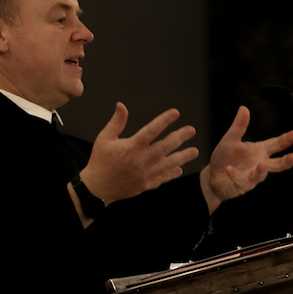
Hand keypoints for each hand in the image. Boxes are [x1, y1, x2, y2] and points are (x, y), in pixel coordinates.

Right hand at [79, 102, 198, 206]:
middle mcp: (141, 160)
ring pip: (168, 163)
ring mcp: (145, 174)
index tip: (175, 113)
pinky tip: (180, 168)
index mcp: (131, 147)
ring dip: (183, 156)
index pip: (151, 130)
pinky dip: (172, 173)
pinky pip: (163, 178)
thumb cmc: (100, 161)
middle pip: (165, 146)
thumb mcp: (104, 138)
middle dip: (180, 137)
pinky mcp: (146, 184)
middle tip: (191, 130)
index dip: (164, 120)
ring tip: (194, 151)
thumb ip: (116, 122)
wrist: (97, 187)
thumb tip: (122, 106)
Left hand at [200, 106, 292, 213]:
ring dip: (261, 171)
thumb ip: (239, 126)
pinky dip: (235, 174)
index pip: (276, 144)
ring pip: (260, 175)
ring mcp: (252, 176)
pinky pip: (240, 180)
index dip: (286, 139)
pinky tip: (229, 169)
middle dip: (286, 161)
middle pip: (277, 164)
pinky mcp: (241, 185)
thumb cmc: (225, 157)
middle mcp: (259, 164)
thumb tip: (244, 108)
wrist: (212, 177)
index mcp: (259, 151)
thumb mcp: (230, 139)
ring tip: (261, 164)